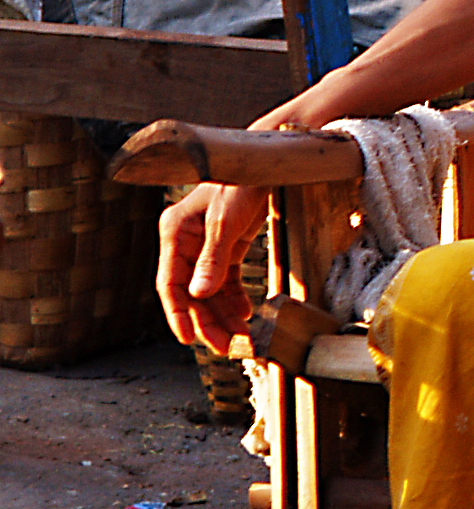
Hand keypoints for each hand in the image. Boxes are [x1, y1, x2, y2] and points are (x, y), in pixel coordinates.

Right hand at [157, 181, 267, 352]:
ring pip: (209, 290)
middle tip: (225, 347)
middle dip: (207, 322)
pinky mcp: (227, 246)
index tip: (188, 340)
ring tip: (240, 337)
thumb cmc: (242, 181)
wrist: (268, 162)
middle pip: (191, 292)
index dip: (177, 314)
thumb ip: (213, 258)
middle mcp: (186, 241)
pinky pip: (226, 280)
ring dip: (222, 315)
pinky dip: (234, 298)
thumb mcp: (227, 219)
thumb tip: (199, 295)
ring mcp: (206, 245)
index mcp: (175, 232)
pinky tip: (244, 313)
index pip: (170, 282)